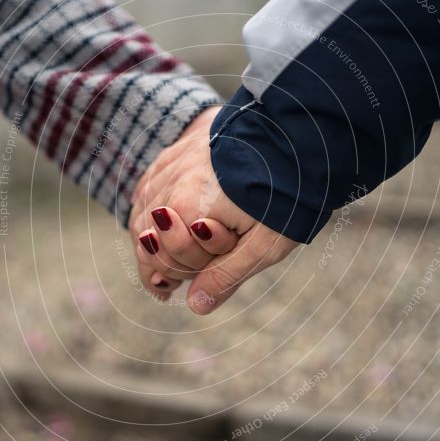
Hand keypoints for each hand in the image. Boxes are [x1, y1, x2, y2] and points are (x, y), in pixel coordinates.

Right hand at [129, 107, 298, 313]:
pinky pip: (148, 187)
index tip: (201, 278)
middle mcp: (171, 187)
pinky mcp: (175, 153)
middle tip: (182, 277)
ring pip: (143, 213)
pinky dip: (151, 209)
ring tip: (172, 257)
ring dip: (154, 238)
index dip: (186, 274)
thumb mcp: (264, 245)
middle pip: (147, 239)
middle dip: (167, 260)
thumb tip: (195, 305)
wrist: (296, 135)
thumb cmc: (285, 193)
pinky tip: (162, 220)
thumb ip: (226, 276)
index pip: (165, 261)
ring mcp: (170, 166)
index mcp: (188, 211)